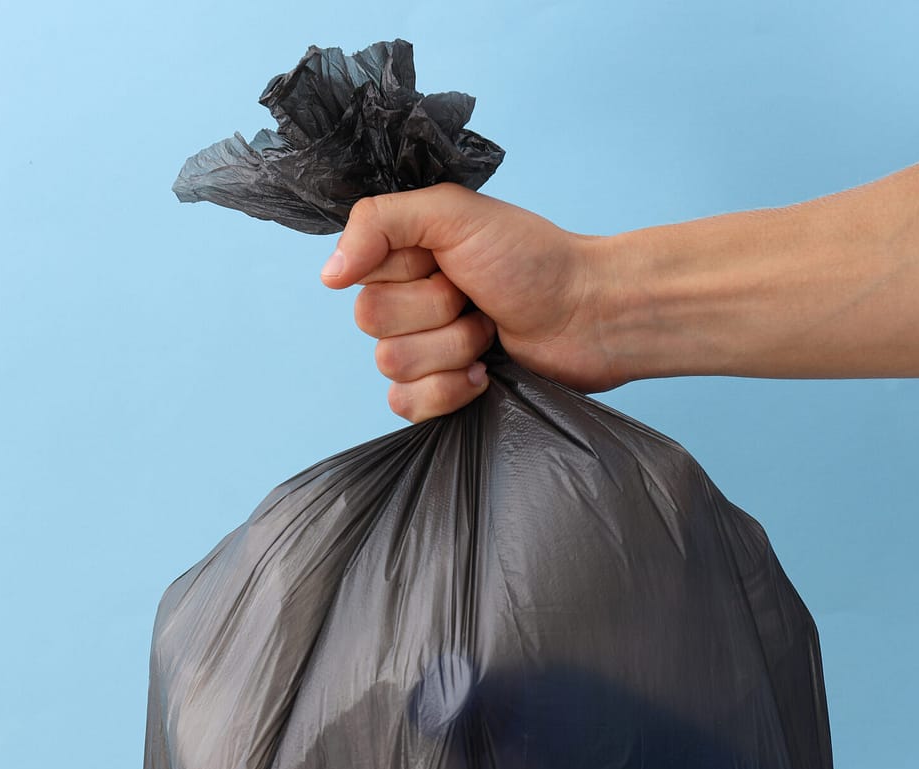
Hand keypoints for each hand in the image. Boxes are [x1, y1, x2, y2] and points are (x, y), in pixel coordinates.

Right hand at [320, 184, 618, 421]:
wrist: (591, 316)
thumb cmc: (534, 258)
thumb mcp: (453, 212)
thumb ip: (379, 222)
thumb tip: (328, 274)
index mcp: (405, 256)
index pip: (359, 276)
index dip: (408, 274)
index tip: (450, 262)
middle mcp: (407, 301)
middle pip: (371, 323)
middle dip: (435, 312)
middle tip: (477, 297)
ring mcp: (424, 349)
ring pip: (391, 365)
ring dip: (453, 348)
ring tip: (490, 331)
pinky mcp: (442, 393)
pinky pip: (405, 405)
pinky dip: (450, 391)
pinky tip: (486, 373)